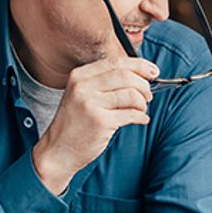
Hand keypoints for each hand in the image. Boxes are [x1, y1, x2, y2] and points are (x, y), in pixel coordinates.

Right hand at [33, 56, 156, 193]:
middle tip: (148, 96)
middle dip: (144, 85)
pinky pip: (131, 114)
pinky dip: (141, 117)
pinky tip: (140, 119)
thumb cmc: (76, 123)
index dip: (139, 65)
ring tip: (141, 110)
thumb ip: (105, 82)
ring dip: (143, 103)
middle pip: (126, 75)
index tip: (153, 71)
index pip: (116, 62)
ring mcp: (90, 104)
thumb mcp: (82, 95)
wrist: (58, 150)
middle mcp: (83, 87)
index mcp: (80, 76)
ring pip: (131, 94)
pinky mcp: (100, 122)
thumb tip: (141, 74)